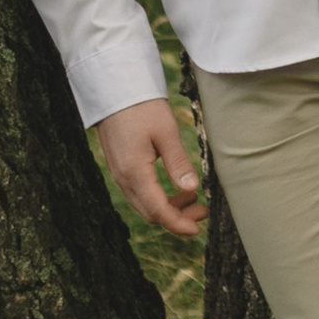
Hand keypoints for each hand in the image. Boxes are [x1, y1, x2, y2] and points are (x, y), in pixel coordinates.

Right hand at [94, 97, 207, 237]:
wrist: (115, 90)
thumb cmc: (142, 107)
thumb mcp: (166, 132)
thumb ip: (178, 163)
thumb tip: (192, 189)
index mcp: (134, 172)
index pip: (157, 210)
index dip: (178, 224)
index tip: (198, 229)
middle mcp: (123, 178)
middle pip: (150, 213)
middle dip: (177, 218)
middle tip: (202, 212)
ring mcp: (119, 174)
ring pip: (144, 204)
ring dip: (168, 208)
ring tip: (194, 199)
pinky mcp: (121, 167)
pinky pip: (139, 193)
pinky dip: (158, 197)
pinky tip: (176, 188)